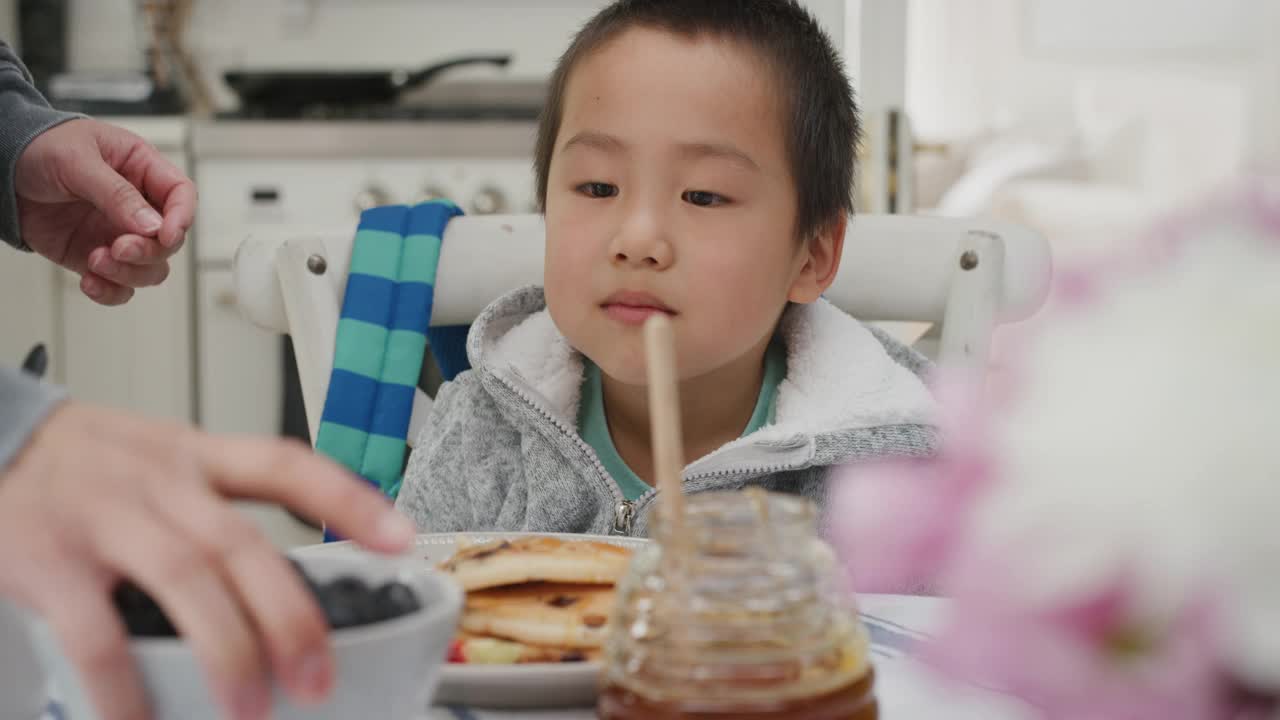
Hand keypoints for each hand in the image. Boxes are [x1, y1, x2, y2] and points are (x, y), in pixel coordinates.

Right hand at [0, 403, 416, 719]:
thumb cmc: (80, 465)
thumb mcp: (157, 460)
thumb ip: (213, 508)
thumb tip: (274, 588)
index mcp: (194, 456)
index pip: (287, 465)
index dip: (350, 499)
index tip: (401, 539)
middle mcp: (159, 481)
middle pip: (243, 544)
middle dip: (290, 616)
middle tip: (319, 676)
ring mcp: (105, 518)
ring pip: (188, 582)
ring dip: (228, 651)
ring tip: (252, 708)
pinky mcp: (49, 562)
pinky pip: (97, 633)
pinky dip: (125, 685)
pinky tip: (143, 719)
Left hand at [14, 118, 195, 305]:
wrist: (0, 170)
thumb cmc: (40, 148)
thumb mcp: (78, 160)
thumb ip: (116, 193)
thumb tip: (152, 225)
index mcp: (142, 169)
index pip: (181, 195)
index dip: (182, 217)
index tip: (165, 235)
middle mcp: (138, 206)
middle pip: (169, 241)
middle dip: (148, 251)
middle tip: (119, 248)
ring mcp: (118, 233)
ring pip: (150, 269)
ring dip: (128, 274)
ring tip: (95, 260)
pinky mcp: (96, 256)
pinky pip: (119, 286)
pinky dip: (110, 291)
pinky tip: (89, 281)